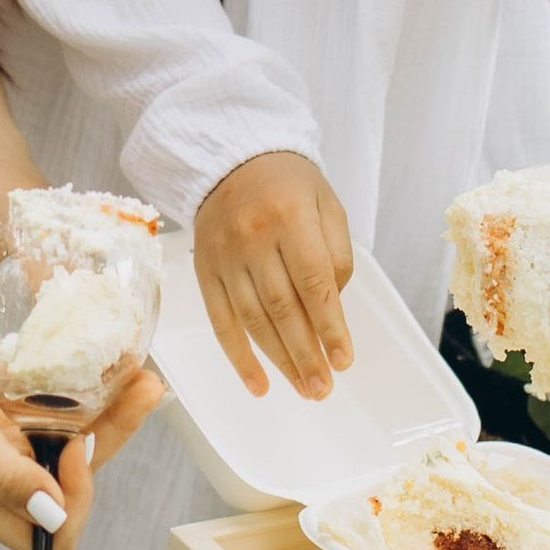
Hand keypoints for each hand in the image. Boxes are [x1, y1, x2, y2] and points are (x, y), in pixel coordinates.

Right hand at [0, 322, 159, 549]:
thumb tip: (53, 512)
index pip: (55, 534)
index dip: (77, 498)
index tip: (74, 445)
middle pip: (70, 489)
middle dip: (111, 442)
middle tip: (143, 389)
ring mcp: (0, 461)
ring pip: (65, 456)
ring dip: (105, 420)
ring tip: (137, 376)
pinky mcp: (0, 432)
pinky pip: (48, 430)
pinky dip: (78, 405)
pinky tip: (99, 372)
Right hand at [194, 148, 355, 399]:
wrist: (232, 160)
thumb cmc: (289, 186)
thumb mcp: (328, 207)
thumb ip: (336, 257)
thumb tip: (331, 311)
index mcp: (290, 217)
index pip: (313, 282)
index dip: (330, 326)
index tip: (343, 360)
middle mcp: (253, 238)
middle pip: (282, 308)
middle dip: (306, 354)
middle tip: (323, 389)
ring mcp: (224, 256)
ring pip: (252, 320)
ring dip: (279, 361)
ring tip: (304, 388)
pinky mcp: (205, 271)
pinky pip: (221, 321)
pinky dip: (238, 357)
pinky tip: (258, 384)